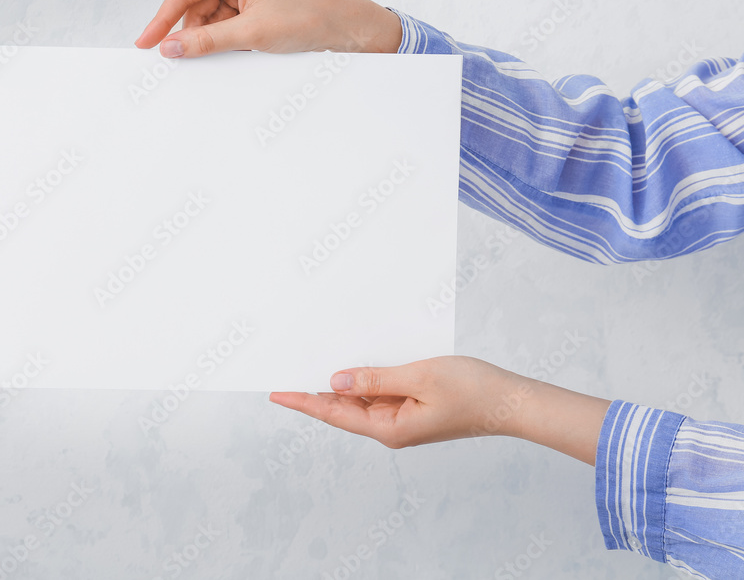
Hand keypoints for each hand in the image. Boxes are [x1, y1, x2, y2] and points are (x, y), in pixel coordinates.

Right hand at [134, 0, 402, 58]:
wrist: (351, 27)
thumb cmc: (311, 16)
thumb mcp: (252, 33)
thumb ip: (206, 42)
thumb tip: (171, 48)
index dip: (161, 20)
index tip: (145, 43)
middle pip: (195, 6)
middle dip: (191, 34)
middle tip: (178, 63)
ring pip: (211, 17)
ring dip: (212, 40)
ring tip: (229, 55)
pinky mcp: (256, 0)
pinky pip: (227, 22)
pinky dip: (226, 40)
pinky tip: (233, 53)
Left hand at [269, 355, 611, 464]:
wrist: (511, 401)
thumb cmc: (473, 390)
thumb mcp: (419, 377)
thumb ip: (375, 379)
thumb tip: (336, 381)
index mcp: (389, 428)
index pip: (334, 413)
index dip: (303, 401)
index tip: (276, 392)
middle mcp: (391, 428)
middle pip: (343, 408)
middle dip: (315, 391)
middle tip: (286, 371)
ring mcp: (403, 418)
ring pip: (361, 399)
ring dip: (340, 382)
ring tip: (312, 361)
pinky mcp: (415, 408)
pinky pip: (381, 393)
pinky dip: (365, 378)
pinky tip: (355, 363)